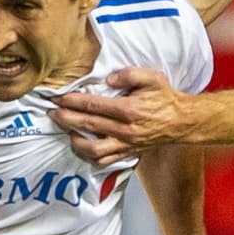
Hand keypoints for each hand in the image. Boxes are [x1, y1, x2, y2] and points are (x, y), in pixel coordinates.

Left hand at [50, 68, 193, 165]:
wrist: (181, 122)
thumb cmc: (165, 98)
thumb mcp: (152, 77)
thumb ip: (129, 74)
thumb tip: (108, 78)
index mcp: (129, 109)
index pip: (93, 105)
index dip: (72, 101)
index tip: (59, 97)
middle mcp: (125, 129)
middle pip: (88, 125)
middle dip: (66, 118)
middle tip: (52, 112)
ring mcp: (126, 144)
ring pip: (93, 149)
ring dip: (75, 141)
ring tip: (66, 131)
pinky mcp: (127, 153)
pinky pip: (104, 161)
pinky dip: (89, 156)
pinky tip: (82, 146)